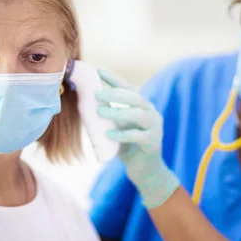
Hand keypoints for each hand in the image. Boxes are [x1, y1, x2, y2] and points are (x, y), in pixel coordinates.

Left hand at [95, 68, 179, 208]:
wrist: (145, 170)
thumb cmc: (128, 146)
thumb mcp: (117, 126)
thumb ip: (108, 115)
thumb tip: (85, 102)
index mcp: (141, 106)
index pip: (127, 88)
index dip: (113, 78)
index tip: (97, 69)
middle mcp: (151, 113)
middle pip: (134, 98)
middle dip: (115, 94)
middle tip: (96, 94)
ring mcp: (155, 127)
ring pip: (138, 114)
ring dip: (118, 111)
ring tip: (100, 112)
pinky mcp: (153, 143)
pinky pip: (138, 136)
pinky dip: (123, 134)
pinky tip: (109, 134)